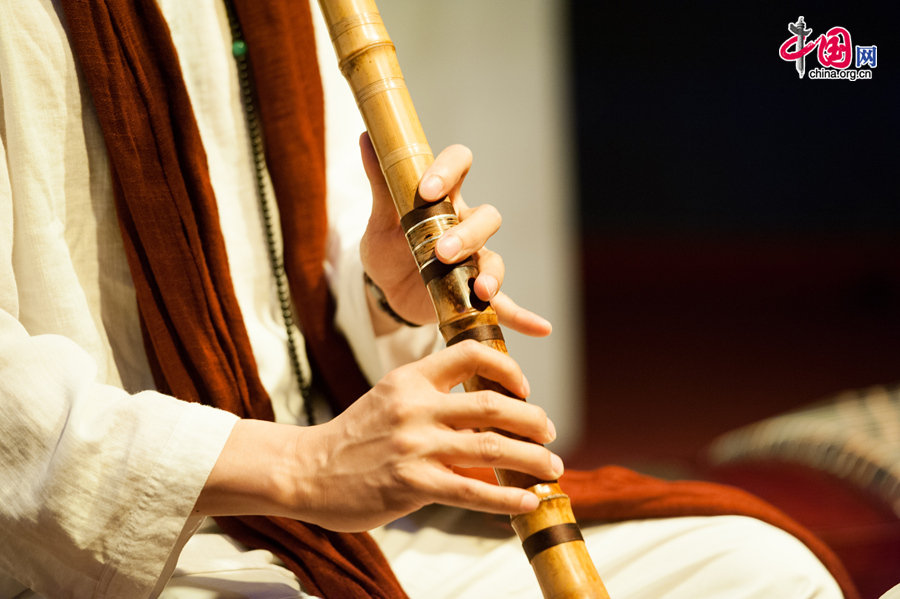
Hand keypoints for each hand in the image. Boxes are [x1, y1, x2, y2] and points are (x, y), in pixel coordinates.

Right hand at [196, 342, 561, 531]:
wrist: (305, 471)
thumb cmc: (352, 439)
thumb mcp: (388, 399)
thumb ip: (428, 395)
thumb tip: (483, 406)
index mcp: (410, 378)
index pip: (470, 353)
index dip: (508, 368)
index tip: (524, 388)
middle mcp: (415, 406)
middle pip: (493, 403)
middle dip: (533, 419)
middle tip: (550, 432)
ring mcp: (414, 445)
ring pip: (492, 446)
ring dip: (532, 458)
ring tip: (552, 467)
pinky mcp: (413, 483)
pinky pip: (474, 489)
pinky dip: (508, 497)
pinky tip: (528, 501)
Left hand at [358, 133, 551, 336]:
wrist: (387, 290)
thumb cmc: (389, 247)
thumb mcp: (380, 219)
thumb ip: (381, 183)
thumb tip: (366, 137)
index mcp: (443, 197)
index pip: (458, 166)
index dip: (447, 172)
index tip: (426, 191)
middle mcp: (465, 225)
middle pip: (486, 217)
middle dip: (467, 234)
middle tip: (442, 253)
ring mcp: (475, 260)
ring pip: (494, 258)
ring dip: (491, 273)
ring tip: (480, 290)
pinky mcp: (476, 294)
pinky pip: (507, 305)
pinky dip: (524, 317)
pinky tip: (541, 328)